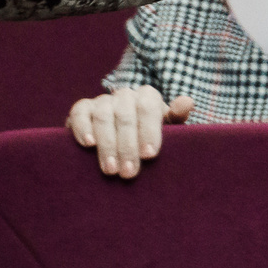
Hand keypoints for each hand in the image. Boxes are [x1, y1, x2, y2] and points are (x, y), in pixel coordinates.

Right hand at [65, 85, 188, 178]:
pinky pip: (80, 113)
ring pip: (103, 116)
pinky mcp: (82, 109)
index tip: (149, 155)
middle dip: (127, 146)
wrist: (122, 139)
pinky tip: (89, 145)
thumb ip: (177, 117)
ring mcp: (102, 101)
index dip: (149, 130)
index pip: (148, 107)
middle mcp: (125, 95)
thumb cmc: (149, 137)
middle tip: (129, 172)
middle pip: (125, 115)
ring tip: (111, 169)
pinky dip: (83, 128)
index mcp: (147, 97)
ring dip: (107, 144)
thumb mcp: (167, 129)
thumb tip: (187, 103)